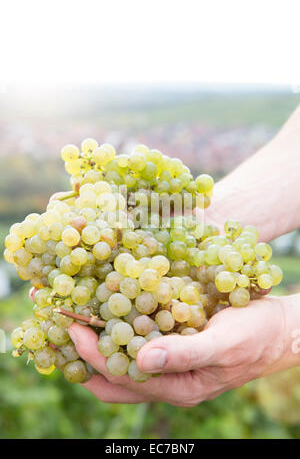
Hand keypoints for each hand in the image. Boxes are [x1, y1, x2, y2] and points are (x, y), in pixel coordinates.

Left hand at [66, 295, 299, 405]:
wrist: (277, 329)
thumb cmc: (256, 336)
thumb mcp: (225, 343)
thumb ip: (186, 354)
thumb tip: (141, 359)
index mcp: (177, 387)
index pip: (122, 376)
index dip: (93, 354)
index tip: (72, 325)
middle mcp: (168, 380)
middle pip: (113, 378)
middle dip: (85, 355)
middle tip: (65, 325)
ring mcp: (170, 364)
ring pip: (122, 362)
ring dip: (100, 344)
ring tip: (80, 319)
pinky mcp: (174, 346)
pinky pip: (137, 344)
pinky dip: (120, 330)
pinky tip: (113, 310)